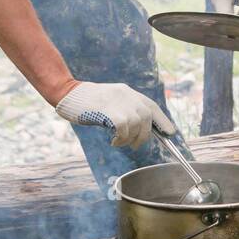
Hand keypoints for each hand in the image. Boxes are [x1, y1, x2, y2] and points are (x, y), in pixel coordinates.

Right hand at [55, 81, 173, 150]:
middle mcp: (127, 95)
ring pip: (136, 125)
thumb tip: (138, 127)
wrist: (68, 93)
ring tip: (119, 142)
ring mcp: (119, 102)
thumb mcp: (110, 100)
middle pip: (146, 118)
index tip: (170, 132)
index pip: (152, 106)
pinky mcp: (110, 111)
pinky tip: (113, 141)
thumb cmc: (87, 101)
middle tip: (135, 145)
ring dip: (129, 139)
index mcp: (128, 92)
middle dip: (144, 135)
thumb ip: (124, 108)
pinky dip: (121, 139)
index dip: (162, 121)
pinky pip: (124, 129)